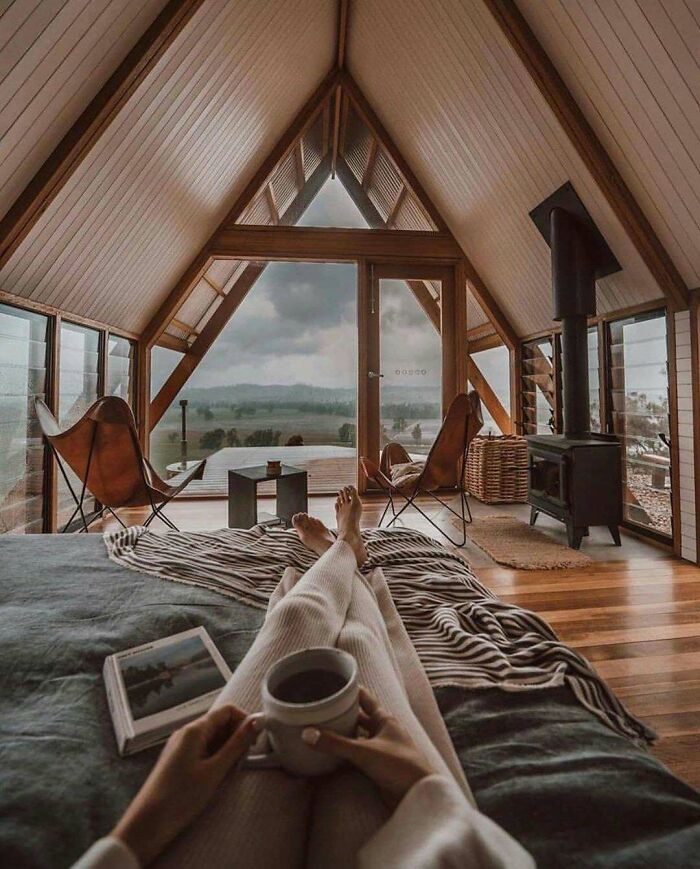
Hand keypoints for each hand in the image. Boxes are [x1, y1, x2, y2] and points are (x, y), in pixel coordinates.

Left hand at [113, 705, 261, 864]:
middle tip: (240, 763)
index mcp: (194, 730)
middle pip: (220, 723)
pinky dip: (215, 760)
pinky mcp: (179, 760)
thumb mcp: (215, 771)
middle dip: (235, 739)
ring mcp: (181, 747)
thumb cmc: (181, 796)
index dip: (244, 722)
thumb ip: (237, 744)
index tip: (253, 742)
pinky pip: (204, 751)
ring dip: (226, 751)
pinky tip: (216, 778)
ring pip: (213, 739)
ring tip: (227, 774)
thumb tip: (256, 721)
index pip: (227, 711)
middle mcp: (187, 733)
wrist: (148, 823)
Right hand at [301, 687, 435, 805]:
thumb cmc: (400, 766)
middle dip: (343, 713)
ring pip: (359, 737)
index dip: (351, 691)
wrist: (418, 795)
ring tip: (323, 728)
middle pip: (360, 717)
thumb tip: (307, 733)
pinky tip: (332, 754)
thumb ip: (336, 743)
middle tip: (322, 708)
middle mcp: (384, 732)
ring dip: (344, 734)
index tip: (335, 683)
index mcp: (385, 720)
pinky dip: (346, 753)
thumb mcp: (365, 751)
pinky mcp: (379, 767)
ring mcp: (382, 749)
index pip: (365, 698)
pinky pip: (359, 755)